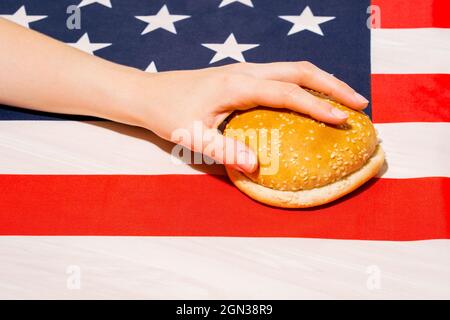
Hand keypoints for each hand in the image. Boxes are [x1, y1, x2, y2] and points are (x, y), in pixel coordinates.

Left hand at [127, 62, 368, 172]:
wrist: (147, 93)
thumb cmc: (168, 114)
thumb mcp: (192, 136)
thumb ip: (224, 150)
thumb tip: (257, 166)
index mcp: (237, 85)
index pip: (287, 92)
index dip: (317, 105)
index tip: (343, 118)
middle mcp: (245, 72)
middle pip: (300, 69)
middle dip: (333, 84)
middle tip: (359, 103)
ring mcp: (244, 71)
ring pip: (293, 69)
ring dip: (321, 82)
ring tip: (344, 100)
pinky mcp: (241, 76)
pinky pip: (282, 75)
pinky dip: (304, 84)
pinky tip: (309, 99)